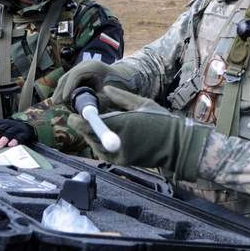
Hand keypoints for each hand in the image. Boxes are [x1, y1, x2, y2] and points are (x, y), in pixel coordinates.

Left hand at [0, 118, 36, 150]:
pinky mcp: (23, 133)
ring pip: (8, 133)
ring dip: (2, 140)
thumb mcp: (0, 131)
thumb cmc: (8, 131)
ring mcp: (15, 128)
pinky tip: (11, 145)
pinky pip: (19, 136)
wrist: (24, 127)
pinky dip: (14, 140)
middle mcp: (6, 125)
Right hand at [52, 60, 139, 107]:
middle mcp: (85, 65)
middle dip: (61, 90)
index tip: (64, 99)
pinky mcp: (80, 73)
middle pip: (68, 76)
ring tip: (58, 104)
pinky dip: (66, 90)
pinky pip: (70, 81)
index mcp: (93, 67)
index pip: (76, 75)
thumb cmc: (119, 85)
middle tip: (57, 103)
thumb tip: (86, 113)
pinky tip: (64, 100)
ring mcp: (81, 68)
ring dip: (61, 91)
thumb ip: (98, 101)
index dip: (68, 87)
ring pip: (66, 79)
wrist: (123, 77)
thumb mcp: (110, 93)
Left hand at [68, 86, 209, 180]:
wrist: (176, 144)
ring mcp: (120, 153)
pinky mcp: (123, 162)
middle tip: (84, 119)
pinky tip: (105, 139)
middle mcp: (118, 140)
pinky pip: (103, 154)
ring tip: (97, 127)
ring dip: (92, 136)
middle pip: (90, 135)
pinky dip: (100, 146)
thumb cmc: (162, 121)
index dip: (78, 121)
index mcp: (122, 123)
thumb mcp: (142, 103)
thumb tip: (106, 88)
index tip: (73, 116)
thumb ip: (121, 97)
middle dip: (85, 127)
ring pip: (95, 145)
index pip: (91, 124)